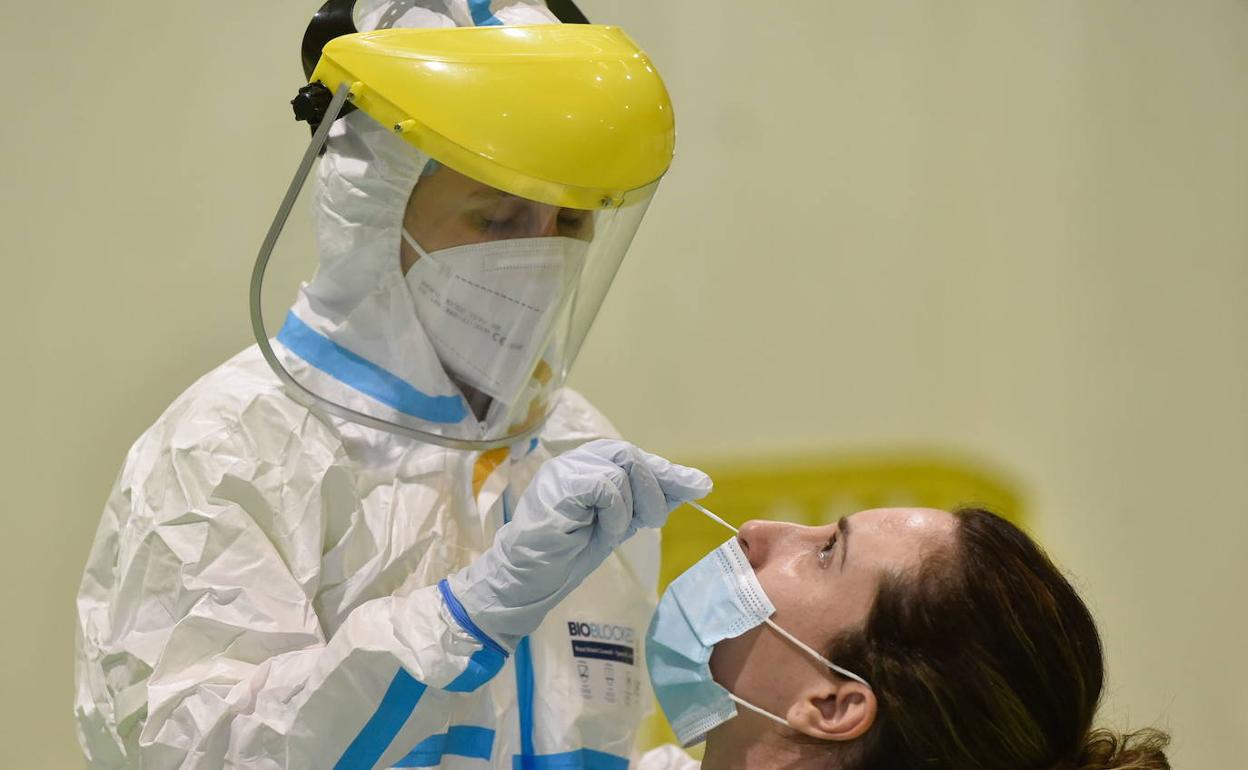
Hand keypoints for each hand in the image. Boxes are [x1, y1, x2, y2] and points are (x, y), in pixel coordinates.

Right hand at [446, 440, 710, 649]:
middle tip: (654, 520)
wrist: (526, 582)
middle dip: (654, 488)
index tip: (699, 486)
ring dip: (631, 507)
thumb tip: (693, 484)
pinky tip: (601, 532)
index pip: (633, 457)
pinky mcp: (559, 487)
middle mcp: (572, 461)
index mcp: (585, 466)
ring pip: (622, 469)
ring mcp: (563, 471)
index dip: (667, 471)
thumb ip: (645, 503)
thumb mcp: (616, 525)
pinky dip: (614, 514)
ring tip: (612, 532)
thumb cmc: (567, 555)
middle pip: (630, 455)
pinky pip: (606, 487)